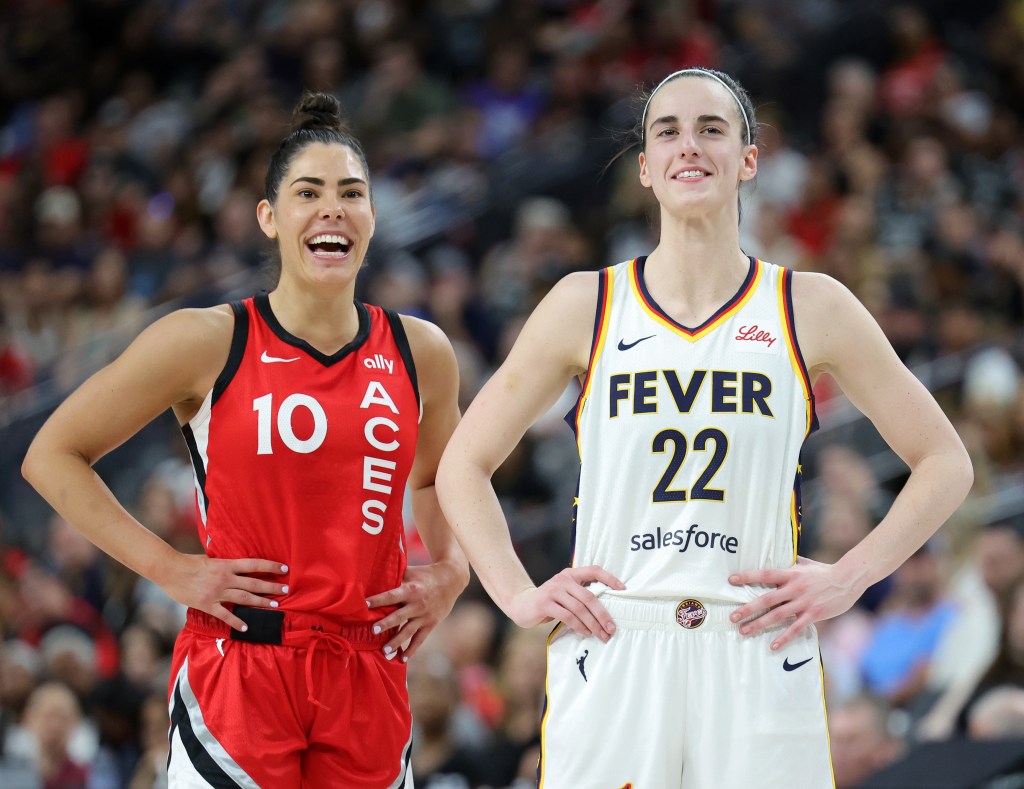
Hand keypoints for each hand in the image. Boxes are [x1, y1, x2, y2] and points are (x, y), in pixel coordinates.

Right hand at [160, 554, 288, 631]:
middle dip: (271, 587)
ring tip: (275, 606)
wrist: (170, 570)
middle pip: (254, 583)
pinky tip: (247, 627)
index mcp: (227, 564)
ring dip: (261, 602)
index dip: (271, 566)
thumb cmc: (189, 562)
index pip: (254, 564)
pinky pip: (225, 615)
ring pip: (244, 598)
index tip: (284, 568)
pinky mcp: (207, 604)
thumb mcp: (210, 558)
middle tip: (286, 590)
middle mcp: (225, 578)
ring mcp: (217, 592)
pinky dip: (237, 621)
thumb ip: (224, 563)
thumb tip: (236, 563)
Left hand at [365, 559, 466, 659]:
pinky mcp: (431, 623)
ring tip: (384, 652)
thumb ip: (394, 575)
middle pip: (399, 616)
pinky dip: (411, 650)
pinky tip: (402, 659)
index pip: (392, 595)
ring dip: (396, 642)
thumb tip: (372, 574)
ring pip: (408, 631)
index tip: (365, 604)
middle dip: (386, 623)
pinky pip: (420, 639)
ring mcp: (425, 615)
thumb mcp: (411, 572)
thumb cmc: (425, 574)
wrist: (452, 579)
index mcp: (411, 589)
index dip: (379, 600)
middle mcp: (417, 604)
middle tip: (373, 630)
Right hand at [507, 566, 624, 641]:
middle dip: (603, 614)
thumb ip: (580, 595)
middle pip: (589, 596)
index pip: (594, 570)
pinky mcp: (545, 603)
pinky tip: (586, 633)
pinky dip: (579, 626)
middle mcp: (563, 579)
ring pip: (579, 608)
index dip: (610, 578)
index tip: (623, 589)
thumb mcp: (565, 593)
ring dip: (593, 624)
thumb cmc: (550, 601)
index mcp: (571, 573)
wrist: (522, 604)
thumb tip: (606, 611)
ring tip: (601, 635)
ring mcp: (553, 590)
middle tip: (612, 628)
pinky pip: (567, 616)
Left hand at [728, 556, 862, 650]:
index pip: (765, 574)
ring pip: (777, 616)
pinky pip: (796, 629)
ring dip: (759, 624)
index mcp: (791, 574)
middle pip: (767, 599)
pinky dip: (784, 638)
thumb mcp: (806, 563)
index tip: (731, 580)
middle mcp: (794, 588)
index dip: (748, 577)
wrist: (848, 579)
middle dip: (748, 608)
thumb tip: (778, 554)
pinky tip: (772, 646)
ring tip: (744, 631)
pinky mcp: (813, 615)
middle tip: (732, 616)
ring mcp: (804, 603)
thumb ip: (791, 561)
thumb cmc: (825, 571)